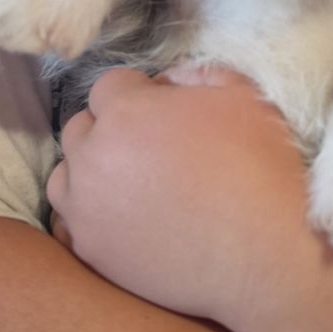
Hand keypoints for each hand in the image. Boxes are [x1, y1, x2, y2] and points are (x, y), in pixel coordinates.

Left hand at [46, 66, 319, 331]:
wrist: (267, 257)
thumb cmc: (261, 171)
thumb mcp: (243, 98)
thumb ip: (196, 74)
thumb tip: (165, 81)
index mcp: (125, 111)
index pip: (109, 87)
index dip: (138, 96)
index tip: (163, 115)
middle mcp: (93, 157)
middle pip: (81, 130)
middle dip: (109, 132)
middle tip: (150, 153)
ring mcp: (86, 209)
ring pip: (65, 178)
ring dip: (90, 175)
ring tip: (128, 189)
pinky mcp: (91, 252)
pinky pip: (66, 227)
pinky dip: (86, 219)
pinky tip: (117, 222)